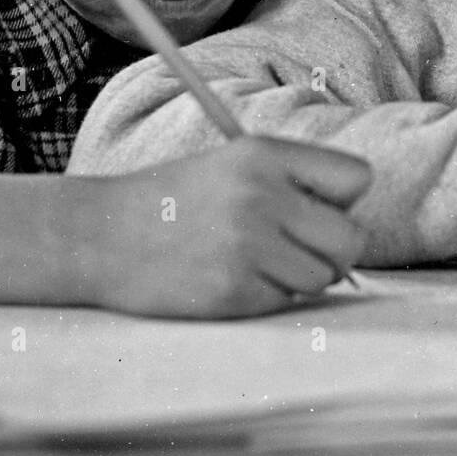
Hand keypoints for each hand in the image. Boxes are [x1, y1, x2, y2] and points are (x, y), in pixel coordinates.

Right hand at [88, 136, 371, 316]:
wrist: (98, 235)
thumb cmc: (175, 199)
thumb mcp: (234, 163)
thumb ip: (294, 182)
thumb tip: (353, 224)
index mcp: (265, 154)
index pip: (357, 178)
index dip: (345, 199)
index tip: (319, 207)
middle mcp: (261, 196)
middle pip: (351, 238)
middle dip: (334, 249)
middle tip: (300, 247)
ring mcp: (247, 246)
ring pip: (323, 277)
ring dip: (300, 277)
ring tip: (256, 260)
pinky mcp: (232, 291)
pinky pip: (285, 301)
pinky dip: (267, 296)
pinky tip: (230, 277)